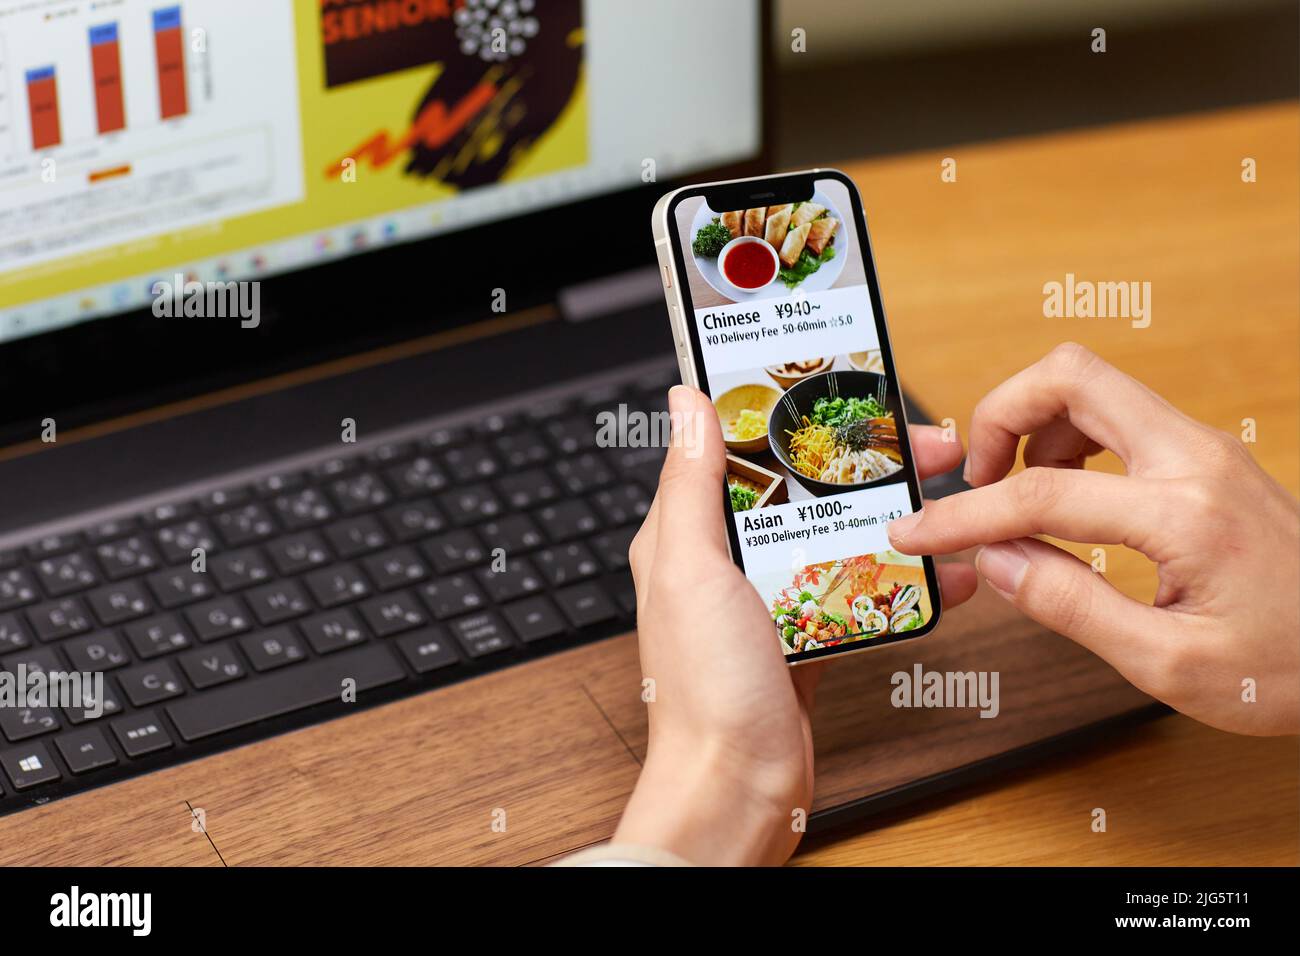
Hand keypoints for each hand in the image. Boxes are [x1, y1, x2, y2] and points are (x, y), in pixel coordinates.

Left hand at [614, 385, 976, 864]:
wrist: (737, 788)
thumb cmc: (702, 688)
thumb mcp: (689, 568)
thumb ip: (691, 484)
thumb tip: (686, 402)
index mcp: (690, 532)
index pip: (741, 449)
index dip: (791, 416)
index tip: (844, 388)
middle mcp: (729, 560)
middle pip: (805, 489)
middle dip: (867, 465)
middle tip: (929, 448)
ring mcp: (772, 599)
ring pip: (841, 535)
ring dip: (895, 518)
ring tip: (950, 505)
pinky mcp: (810, 635)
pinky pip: (861, 591)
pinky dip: (903, 580)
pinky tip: (946, 574)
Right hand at [888, 343, 1299, 735]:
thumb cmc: (1293, 668)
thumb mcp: (1170, 664)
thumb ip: (1072, 606)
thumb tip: (995, 561)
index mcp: (1185, 512)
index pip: (1040, 493)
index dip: (962, 516)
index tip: (915, 532)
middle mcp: (1196, 458)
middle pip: (1071, 376)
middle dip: (1000, 414)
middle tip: (973, 477)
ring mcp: (1206, 450)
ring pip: (1094, 387)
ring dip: (1036, 426)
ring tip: (1016, 496)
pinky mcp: (1208, 459)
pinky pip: (1121, 419)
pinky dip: (1070, 443)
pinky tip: (1066, 500)